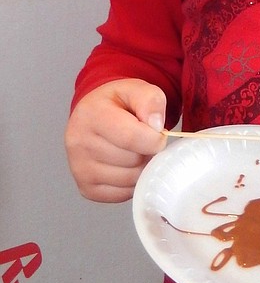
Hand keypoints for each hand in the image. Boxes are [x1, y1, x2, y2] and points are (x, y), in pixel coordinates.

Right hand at [64, 79, 167, 202]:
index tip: (159, 133)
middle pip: (133, 160)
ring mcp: (79, 168)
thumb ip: (152, 100)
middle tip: (143, 140)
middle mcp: (78, 142)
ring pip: (129, 179)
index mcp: (91, 114)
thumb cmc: (118, 103)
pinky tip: (127, 164)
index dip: (155, 139)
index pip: (131, 137)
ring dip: (141, 167)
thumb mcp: (138, 89)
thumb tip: (156, 126)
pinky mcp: (86, 188)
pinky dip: (132, 182)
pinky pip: (122, 194)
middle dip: (147, 151)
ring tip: (135, 150)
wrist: (96, 114)